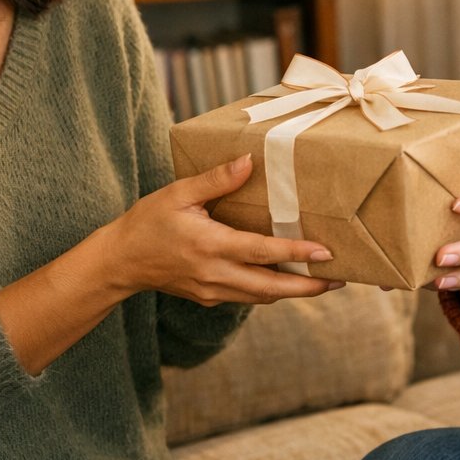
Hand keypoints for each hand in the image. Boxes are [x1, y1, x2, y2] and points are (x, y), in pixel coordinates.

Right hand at [103, 154, 343, 305]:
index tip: (325, 252)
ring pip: (262, 296)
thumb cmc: (148, 222)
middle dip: (309, 286)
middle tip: (340, 278)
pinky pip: (248, 297)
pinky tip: (286, 279)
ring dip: (293, 291)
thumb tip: (249, 162)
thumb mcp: (179, 193)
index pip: (262, 252)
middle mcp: (215, 274)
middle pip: (272, 287)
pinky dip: (270, 290)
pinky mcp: (209, 298)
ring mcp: (212, 290)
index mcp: (210, 245)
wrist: (120, 261)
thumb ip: (216, 180)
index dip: (297, 253)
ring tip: (322, 281)